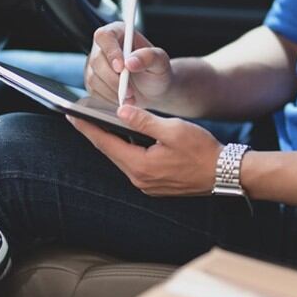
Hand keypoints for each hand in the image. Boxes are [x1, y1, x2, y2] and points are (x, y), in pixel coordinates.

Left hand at [68, 105, 221, 195]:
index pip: (106, 143)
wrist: (225, 174)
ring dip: (111, 142)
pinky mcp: (155, 185)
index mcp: (141, 166)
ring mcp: (147, 184)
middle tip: (78, 116)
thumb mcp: (172, 130)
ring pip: (122, 158)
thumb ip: (144, 121)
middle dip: (95, 134)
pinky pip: (134, 165)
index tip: (71, 115)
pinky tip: (124, 139)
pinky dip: (126, 150)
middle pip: (111, 152)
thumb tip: (120, 111)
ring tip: (97, 124)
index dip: (87, 128)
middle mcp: (140, 179)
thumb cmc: (202, 150)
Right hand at [85, 22, 172, 105]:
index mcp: (119, 33)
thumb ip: (149, 57)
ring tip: (131, 96)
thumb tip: (130, 62)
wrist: (153, 90)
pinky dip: (109, 99)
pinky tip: (123, 98)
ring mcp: (95, 64)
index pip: (104, 36)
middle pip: (96, 60)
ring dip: (113, 91)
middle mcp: (103, 47)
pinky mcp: (92, 81)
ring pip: (93, 78)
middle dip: (113, 79)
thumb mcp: (160, 62)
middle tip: (130, 91)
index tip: (121, 68)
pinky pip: (94, 92)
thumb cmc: (157, 71)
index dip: (110, 51)